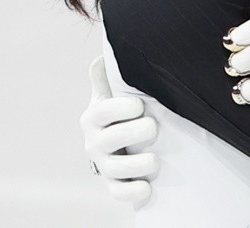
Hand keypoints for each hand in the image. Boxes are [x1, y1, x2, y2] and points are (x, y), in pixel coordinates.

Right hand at [80, 57, 157, 203]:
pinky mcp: (114, 184)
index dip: (121, 108)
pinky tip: (148, 187)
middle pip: (111, 139)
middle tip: (153, 128)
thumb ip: (108, 77)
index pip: (103, 111)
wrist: (119, 145)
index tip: (139, 105)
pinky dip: (133, 192)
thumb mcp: (112, 94)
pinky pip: (119, 193)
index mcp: (94, 117)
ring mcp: (103, 164)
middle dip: (136, 133)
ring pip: (116, 168)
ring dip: (138, 164)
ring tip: (155, 160)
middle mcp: (94, 142)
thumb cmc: (120, 114)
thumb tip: (102, 56)